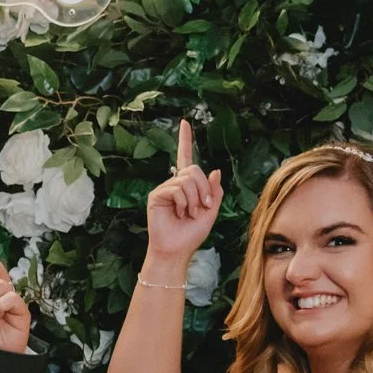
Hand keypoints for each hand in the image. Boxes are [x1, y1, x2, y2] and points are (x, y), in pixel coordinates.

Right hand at [144, 119, 223, 264]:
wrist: (177, 250)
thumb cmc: (192, 234)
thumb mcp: (211, 211)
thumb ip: (215, 191)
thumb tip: (215, 170)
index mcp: (187, 185)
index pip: (186, 158)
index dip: (185, 140)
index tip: (185, 123)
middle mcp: (175, 183)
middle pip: (194, 169)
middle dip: (204, 189)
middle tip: (202, 207)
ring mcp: (165, 188)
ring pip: (187, 179)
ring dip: (195, 199)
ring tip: (189, 214)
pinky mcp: (157, 195)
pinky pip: (176, 189)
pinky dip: (184, 202)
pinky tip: (180, 214)